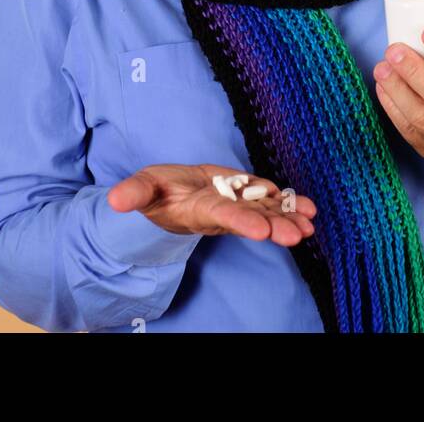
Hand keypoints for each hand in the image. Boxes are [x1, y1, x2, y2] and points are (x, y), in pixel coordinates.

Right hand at [107, 164, 316, 246]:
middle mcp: (223, 211)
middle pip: (252, 219)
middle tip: (299, 235)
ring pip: (266, 211)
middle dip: (275, 226)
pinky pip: (271, 200)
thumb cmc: (156, 192)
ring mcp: (237, 204)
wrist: (169, 194)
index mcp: (200, 209)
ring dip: (289, 217)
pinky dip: (290, 203)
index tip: (262, 231)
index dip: (242, 222)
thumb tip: (113, 200)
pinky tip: (310, 209)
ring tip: (310, 224)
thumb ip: (132, 193)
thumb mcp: (142, 188)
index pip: (223, 217)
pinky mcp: (245, 194)